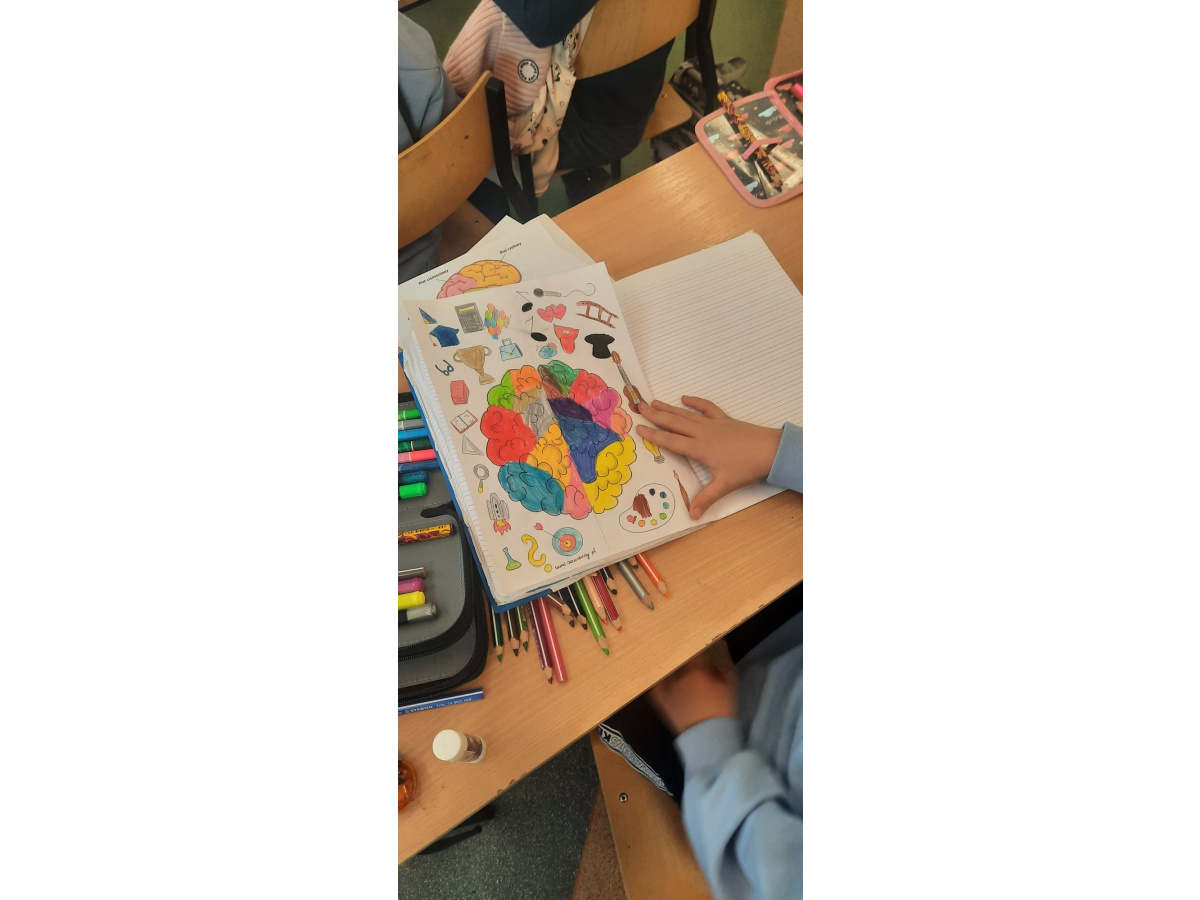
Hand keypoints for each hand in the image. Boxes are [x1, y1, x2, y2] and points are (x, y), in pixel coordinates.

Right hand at [637, 397, 781, 517]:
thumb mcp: (725, 485)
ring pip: (686, 414)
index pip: (671, 441)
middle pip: (674, 423)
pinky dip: (695, 402)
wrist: (770, 450)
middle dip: (656, 416)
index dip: (654, 435)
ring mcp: (713, 424)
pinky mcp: (724, 420)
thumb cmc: (747, 467)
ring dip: (670, 408)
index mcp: (700, 448)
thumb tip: (692, 515)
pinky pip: (707, 408)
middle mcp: (703, 433)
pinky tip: (685, 398)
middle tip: (639, 407)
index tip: (639, 429)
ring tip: (654, 402)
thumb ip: (706, 498)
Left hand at [648, 649, 737, 735]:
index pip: (695, 653)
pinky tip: (659, 679)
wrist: (708, 736)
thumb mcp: (729, 687)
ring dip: (672, 669)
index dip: (698, 650)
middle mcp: (678, 677)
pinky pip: (656, 690)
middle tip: (690, 660)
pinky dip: (658, 683)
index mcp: (695, 671)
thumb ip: (724, 669)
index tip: (701, 650)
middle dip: (685, 660)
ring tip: (676, 668)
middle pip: (679, 662)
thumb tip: (719, 658)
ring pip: (667, 673)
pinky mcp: (662, 703)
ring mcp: (668, 690)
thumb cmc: (721, 709)